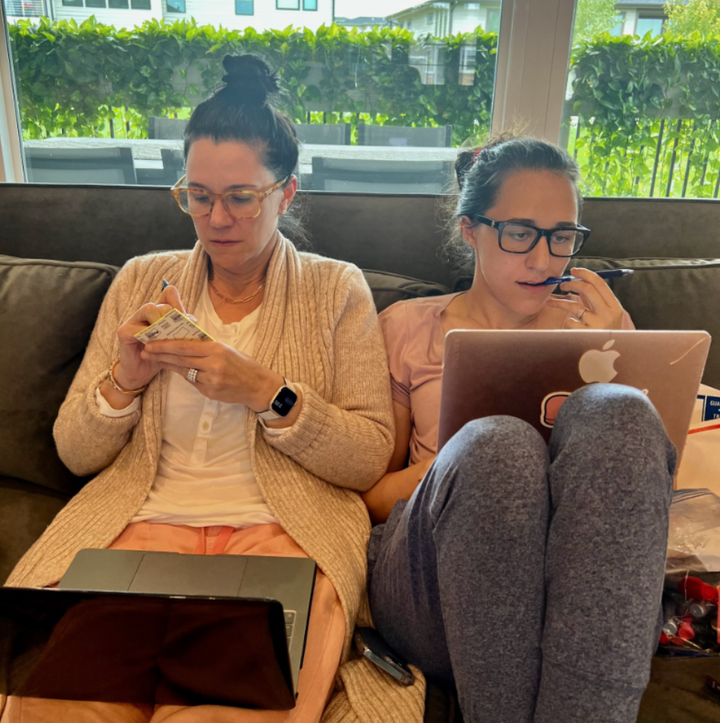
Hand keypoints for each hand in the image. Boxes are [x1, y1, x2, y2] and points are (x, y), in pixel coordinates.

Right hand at [113, 284, 187, 390]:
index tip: (186, 319)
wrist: (142, 373)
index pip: (169, 294)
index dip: (178, 303)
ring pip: (150, 308)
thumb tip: (192, 319)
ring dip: (162, 323)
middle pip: (162, 303)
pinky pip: (138, 329)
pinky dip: (150, 337)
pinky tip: (155, 347)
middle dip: (173, 317)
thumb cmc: (160, 355)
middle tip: (177, 333)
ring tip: (166, 338)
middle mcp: (145, 313)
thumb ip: (182, 328)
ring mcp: (133, 320)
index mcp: (159, 312)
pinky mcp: (124, 332)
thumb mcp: (174, 341)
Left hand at [141, 338, 282, 410]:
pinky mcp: (210, 392)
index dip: (165, 345)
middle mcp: (213, 365)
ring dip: (169, 366)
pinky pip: (193, 382)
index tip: (151, 343)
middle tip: (146, 351)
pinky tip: (178, 371)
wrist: (258, 386)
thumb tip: (184, 340)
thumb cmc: (243, 364)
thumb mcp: (226, 349)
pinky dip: (185, 376)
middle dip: (161, 355)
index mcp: (217, 349)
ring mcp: (211, 380)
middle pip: (181, 359)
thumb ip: (206, 346)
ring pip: (184, 372)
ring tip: (156, 360)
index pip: (185, 346)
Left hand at [545, 267, 624, 329]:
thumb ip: (595, 301)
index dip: (585, 274)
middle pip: (587, 290)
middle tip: (562, 285)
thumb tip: (578, 283)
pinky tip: (570, 326)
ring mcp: (598, 325)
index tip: (574, 271)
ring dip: (561, 302)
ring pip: (575, 305)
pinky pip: (571, 321)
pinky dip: (568, 321)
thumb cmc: (603, 332)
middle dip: (572, 284)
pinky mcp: (586, 334)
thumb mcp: (605, 315)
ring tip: (552, 302)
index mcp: (615, 306)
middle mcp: (609, 314)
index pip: (600, 283)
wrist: (607, 357)